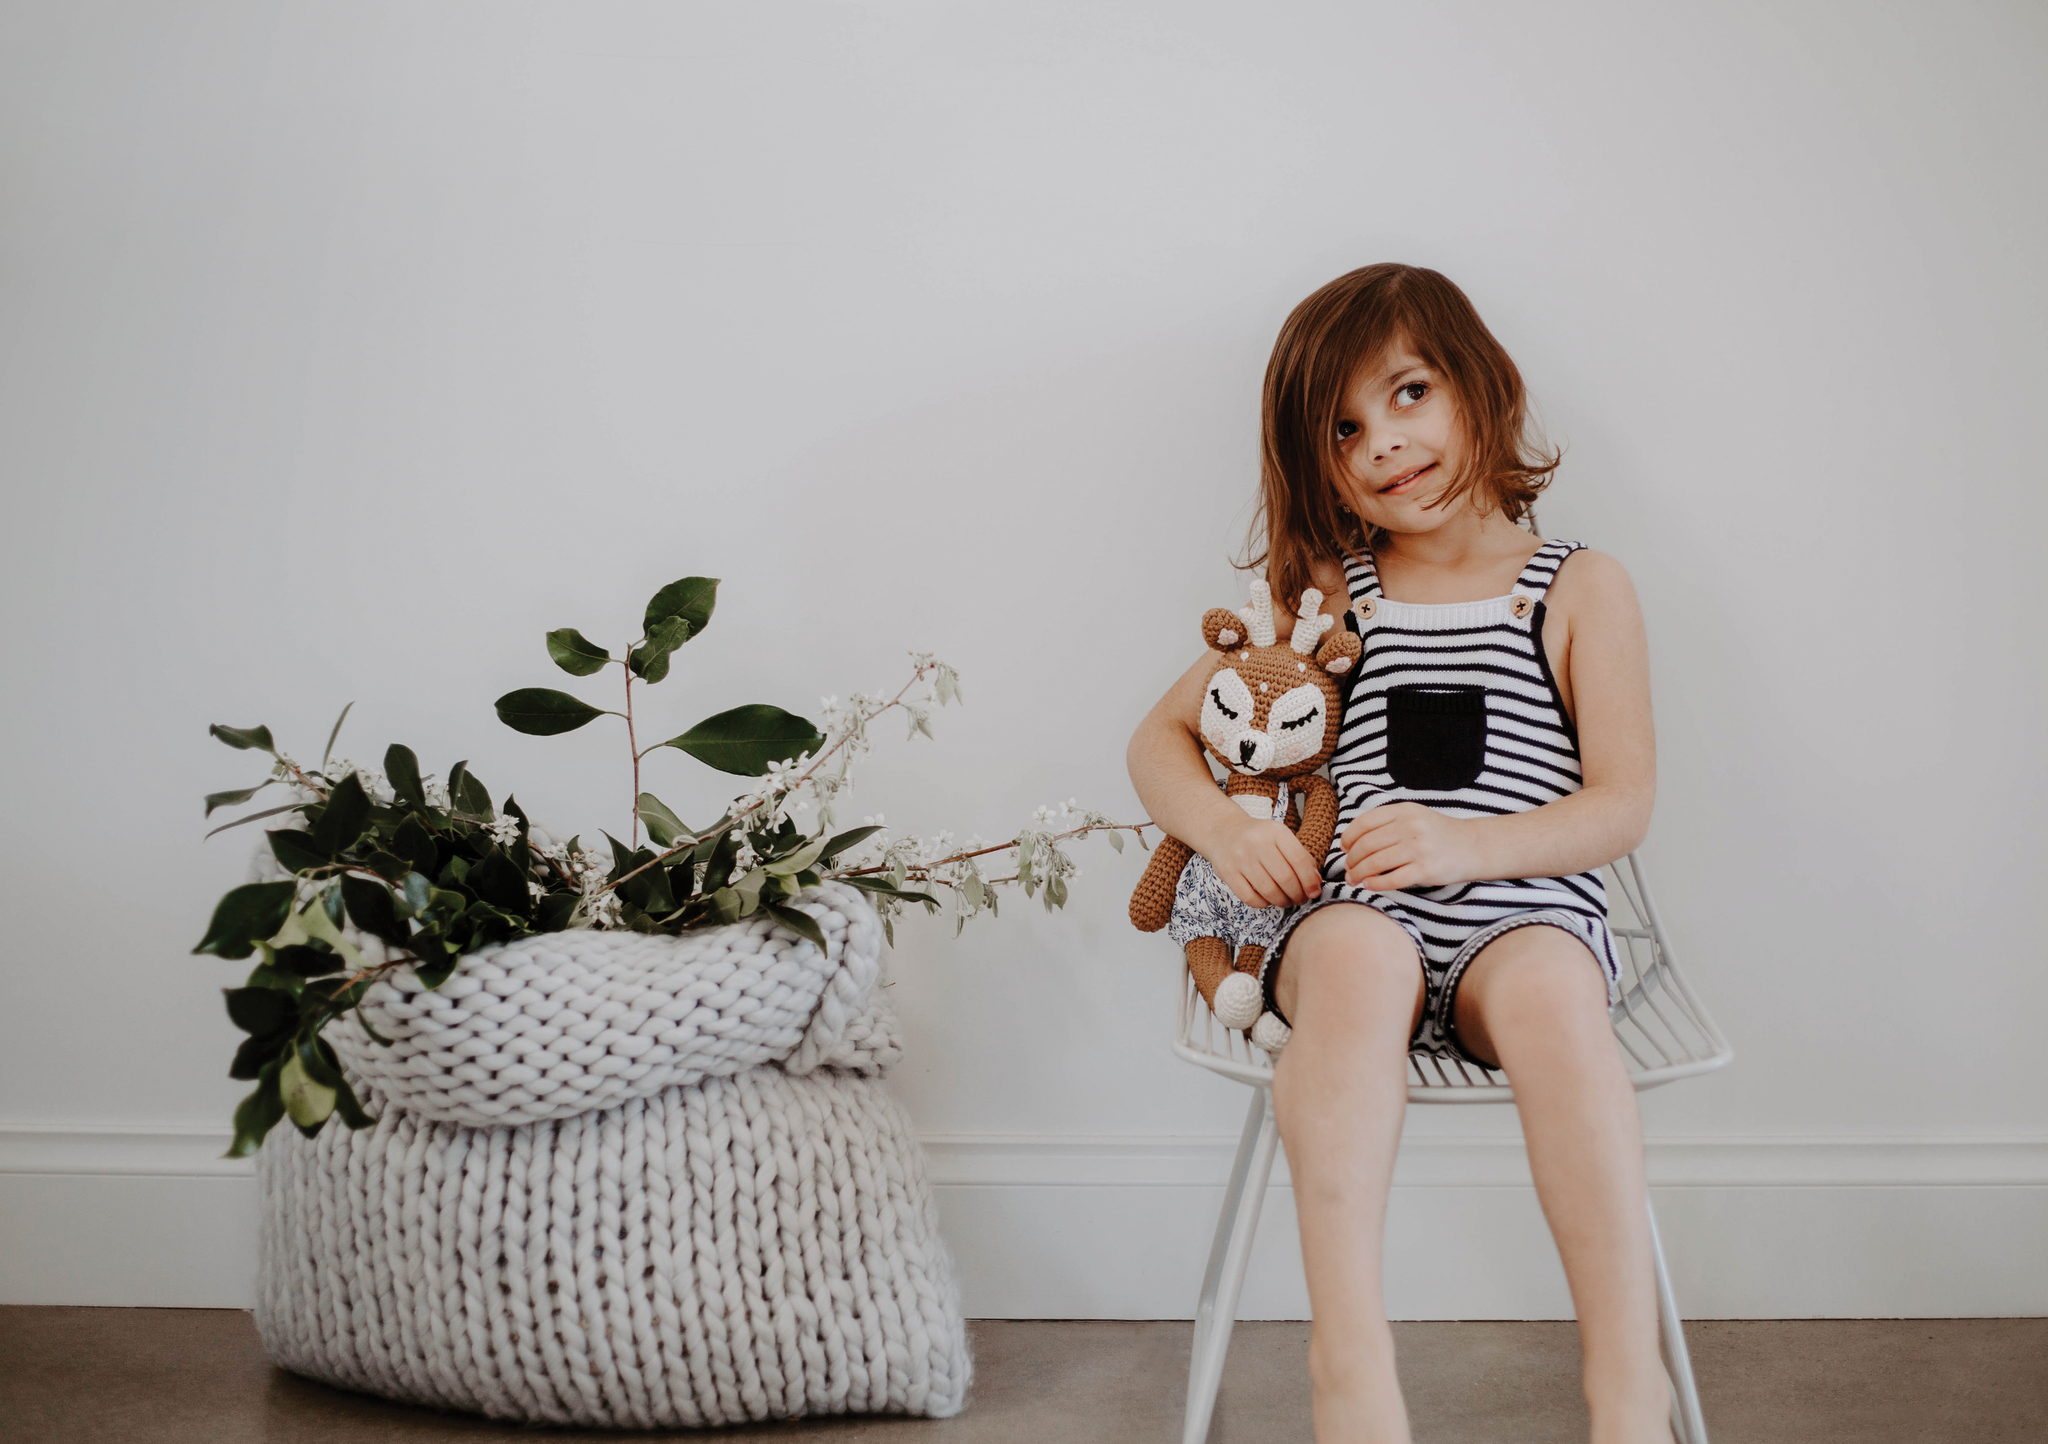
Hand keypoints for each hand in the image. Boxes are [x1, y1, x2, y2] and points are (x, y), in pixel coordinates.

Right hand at [1209, 817, 1323, 907]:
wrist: (1224, 831)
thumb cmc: (1259, 838)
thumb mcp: (1281, 838)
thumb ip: (1301, 857)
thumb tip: (1316, 883)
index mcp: (1276, 831)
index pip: (1299, 860)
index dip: (1310, 881)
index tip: (1314, 892)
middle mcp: (1257, 842)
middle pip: (1285, 879)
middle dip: (1297, 895)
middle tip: (1300, 899)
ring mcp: (1240, 857)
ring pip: (1269, 891)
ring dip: (1282, 901)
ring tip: (1286, 901)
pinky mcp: (1227, 871)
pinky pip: (1250, 897)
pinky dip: (1263, 903)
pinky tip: (1267, 899)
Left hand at [1339, 802, 1479, 889]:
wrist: (1473, 846)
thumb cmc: (1437, 834)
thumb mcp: (1414, 817)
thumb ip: (1387, 823)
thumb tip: (1351, 841)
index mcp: (1404, 811)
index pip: (1364, 823)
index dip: (1349, 837)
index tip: (1344, 848)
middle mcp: (1410, 827)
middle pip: (1366, 845)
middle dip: (1351, 860)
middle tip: (1347, 869)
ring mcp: (1419, 848)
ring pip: (1375, 863)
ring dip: (1358, 873)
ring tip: (1353, 879)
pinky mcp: (1426, 870)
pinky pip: (1392, 879)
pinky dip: (1375, 884)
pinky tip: (1369, 885)